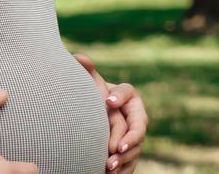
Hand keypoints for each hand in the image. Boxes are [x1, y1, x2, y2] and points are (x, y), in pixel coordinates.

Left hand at [75, 53, 147, 173]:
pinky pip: (130, 164)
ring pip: (135, 148)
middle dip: (130, 138)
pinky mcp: (130, 154)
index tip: (108, 101)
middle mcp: (135, 117)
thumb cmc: (93, 99)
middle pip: (139, 127)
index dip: (120, 97)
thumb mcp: (91, 84)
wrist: (94, 120)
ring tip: (108, 165)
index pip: (129, 93)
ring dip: (124, 158)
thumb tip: (79, 57)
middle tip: (117, 146)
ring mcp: (135, 137)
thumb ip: (87, 71)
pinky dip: (121, 170)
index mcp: (128, 96)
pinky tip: (106, 173)